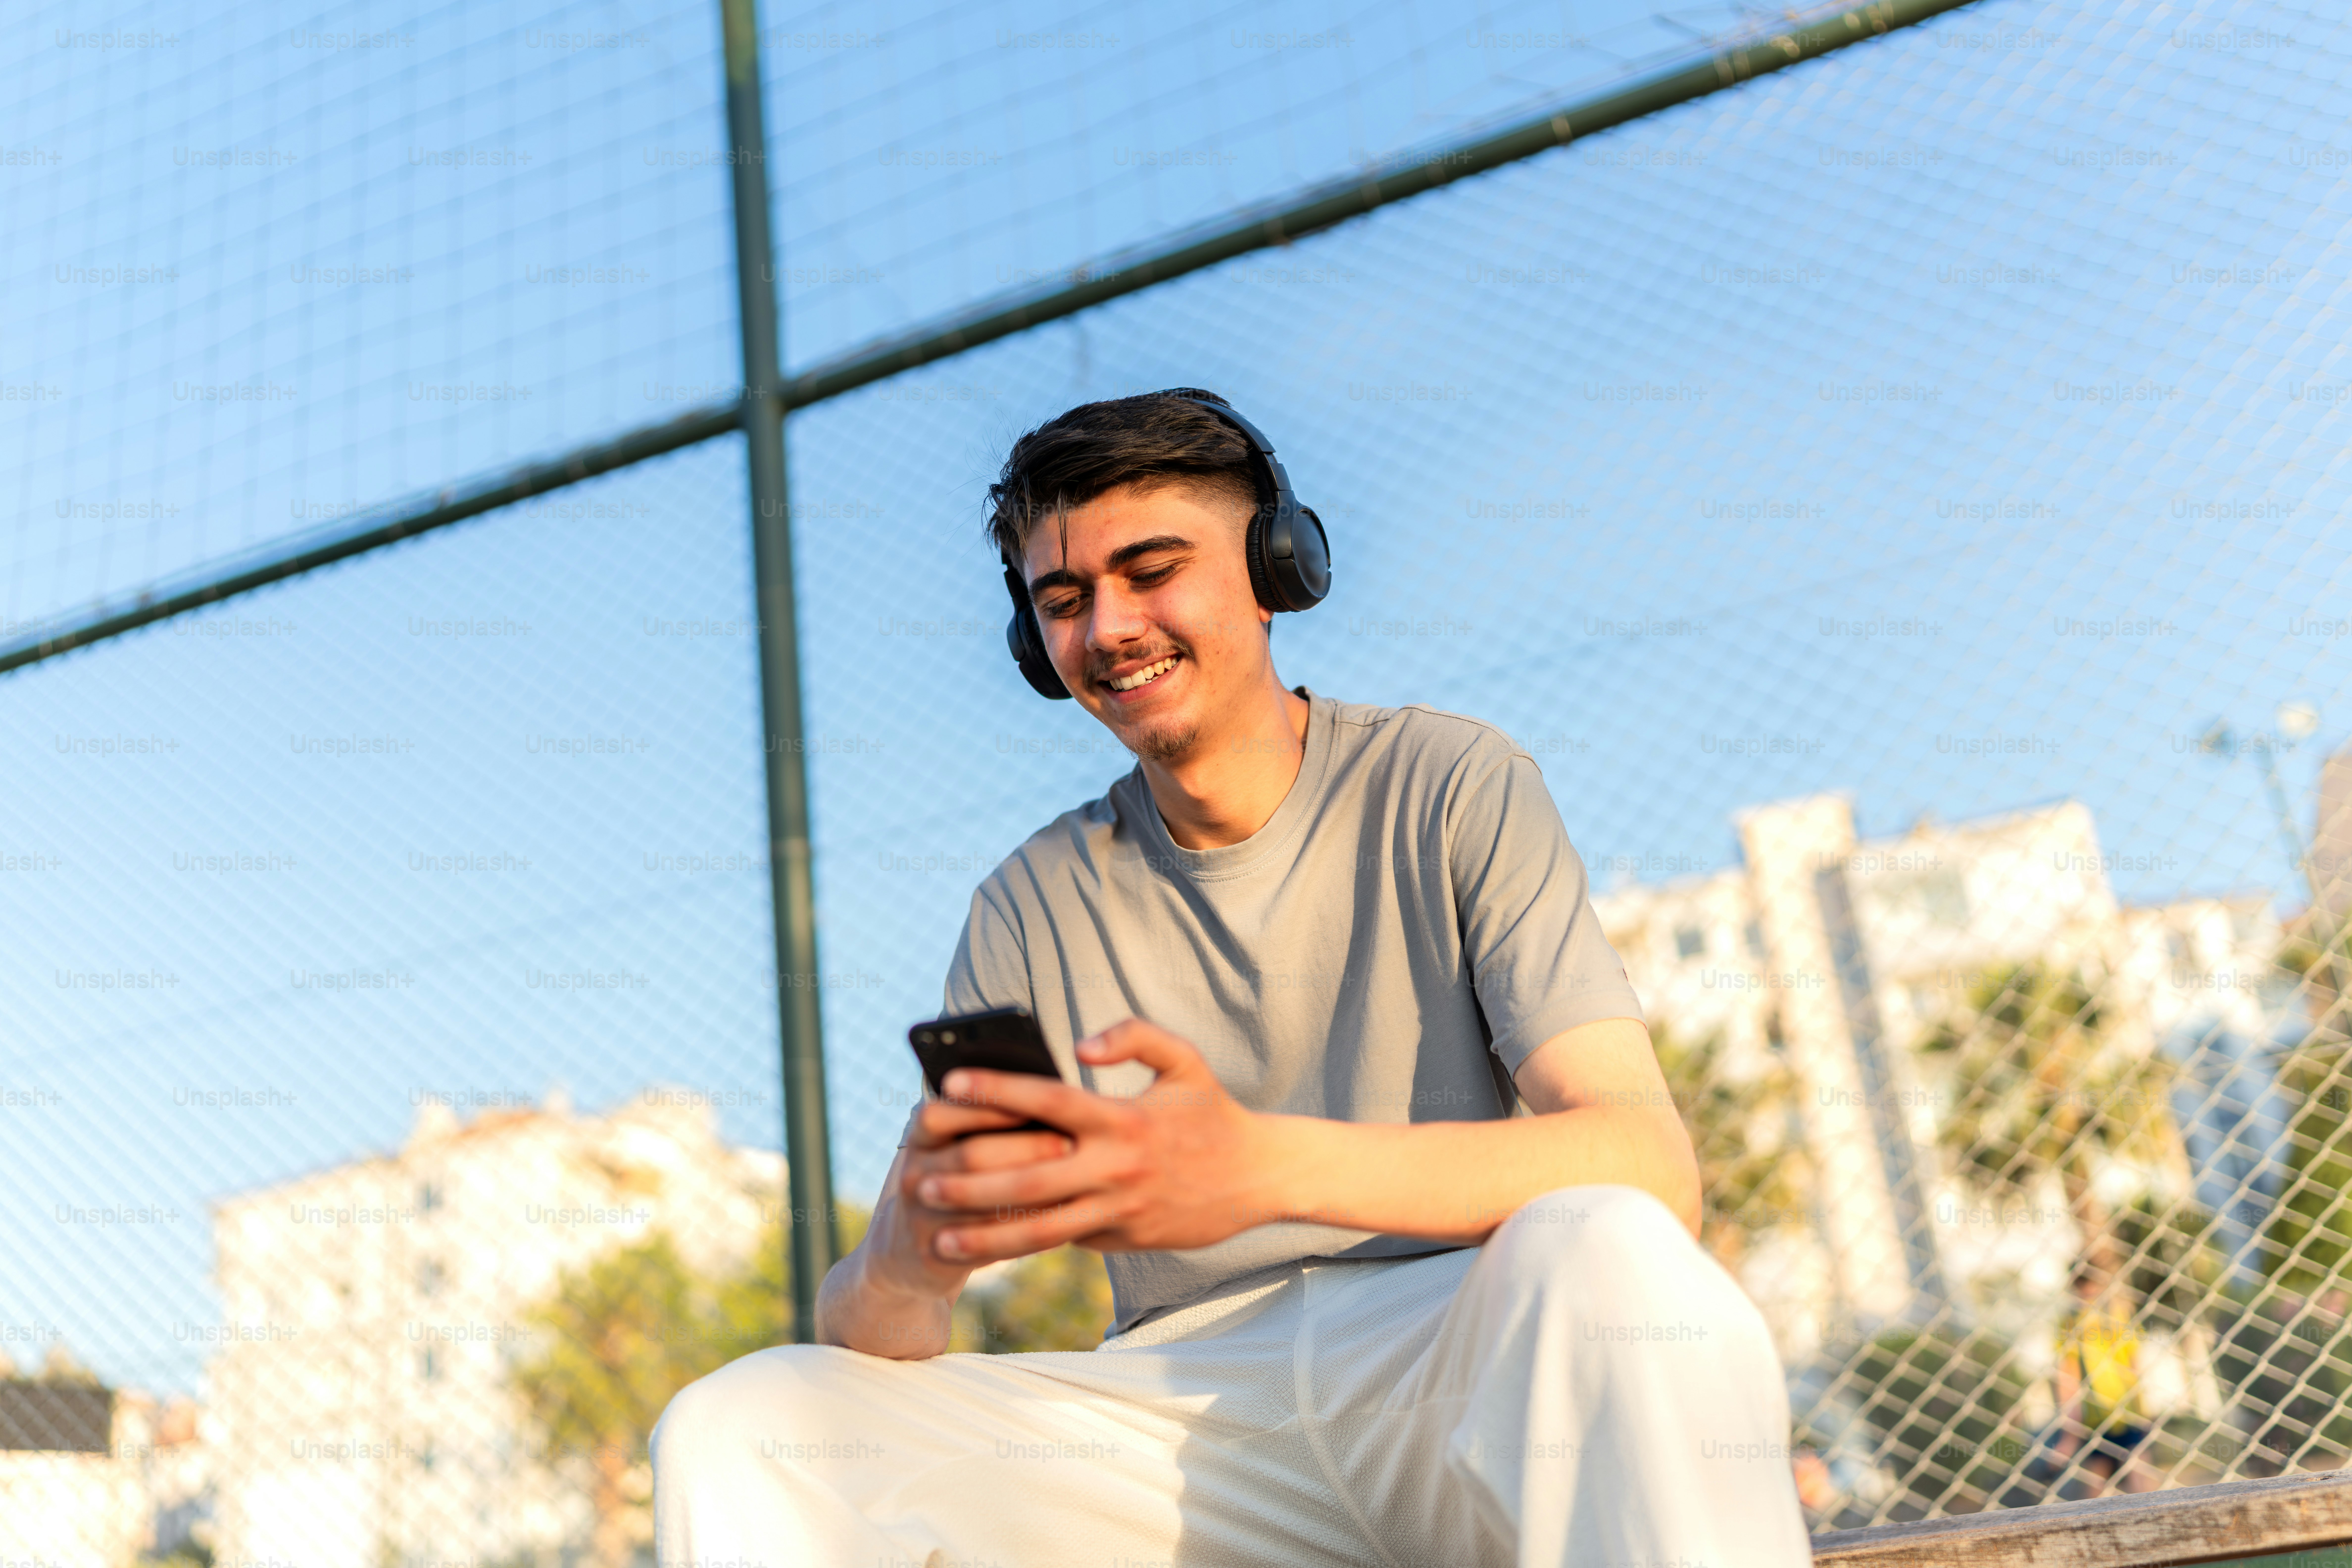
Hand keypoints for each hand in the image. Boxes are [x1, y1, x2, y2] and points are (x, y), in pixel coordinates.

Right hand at [864, 1101, 1074, 1300]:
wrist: (906, 1251)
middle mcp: (913, 1172)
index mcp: (920, 1137)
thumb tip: (1045, 1094)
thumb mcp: (948, 1147)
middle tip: (1069, 1143)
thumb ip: (981, 1122)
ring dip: (1029, 1191)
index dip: (988, 1103)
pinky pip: (985, 1242)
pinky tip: (1057, 1221)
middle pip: (971, 1154)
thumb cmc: (948, 1182)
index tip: (1038, 1099)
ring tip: (1070, 1182)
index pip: (944, 1112)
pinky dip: (1023, 1230)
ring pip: (981, 1201)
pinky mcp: (934, 1253)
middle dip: (1024, 1147)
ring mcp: (919, 1215)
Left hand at [914, 1018, 1281, 1263]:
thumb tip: (1080, 1043)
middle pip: (1029, 1176)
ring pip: (1039, 1227)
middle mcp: (1116, 1166)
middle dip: (968, 1180)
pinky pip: (1065, 1239)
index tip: (948, 1085)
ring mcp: (1119, 1207)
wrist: (1260, 1177)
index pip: (1048, 1100)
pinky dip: (1022, 1244)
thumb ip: (1134, 1035)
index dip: (996, 1091)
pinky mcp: (1123, 1238)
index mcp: (1123, 1118)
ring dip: (983, 1233)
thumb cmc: (1213, 1112)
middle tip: (917, 1179)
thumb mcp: (1185, 1059)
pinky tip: (980, 1247)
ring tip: (935, 1235)